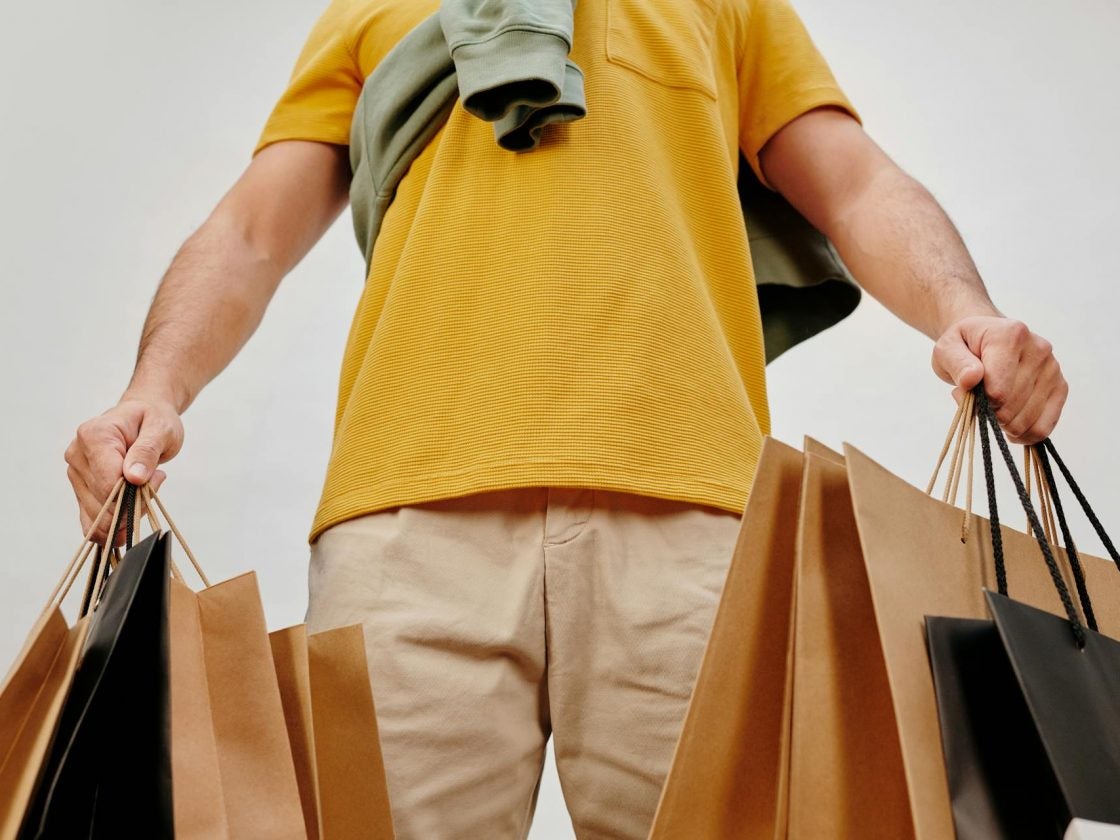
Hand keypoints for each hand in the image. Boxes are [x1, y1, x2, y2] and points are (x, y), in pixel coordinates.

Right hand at [64, 397, 183, 544]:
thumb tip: (134, 478)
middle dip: (135, 503)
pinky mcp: (79, 489)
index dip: (136, 492)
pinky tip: (130, 520)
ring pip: (99, 517)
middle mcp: (77, 454)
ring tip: (144, 487)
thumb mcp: (161, 429)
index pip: (108, 482)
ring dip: (128, 513)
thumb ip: (147, 451)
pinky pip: (90, 522)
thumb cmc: (153, 421)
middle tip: (155, 480)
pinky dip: (112, 529)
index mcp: (93, 435)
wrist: (143, 418)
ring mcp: (75, 473)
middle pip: (104, 503)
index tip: (157, 477)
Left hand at [931, 315, 1067, 445]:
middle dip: (988, 413)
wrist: (985, 337)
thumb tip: (971, 379)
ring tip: (992, 405)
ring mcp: (1053, 369)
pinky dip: (1023, 435)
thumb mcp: (947, 349)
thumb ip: (956, 363)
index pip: (998, 390)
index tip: (968, 392)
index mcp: (1011, 336)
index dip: (979, 402)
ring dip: (1002, 424)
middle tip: (977, 399)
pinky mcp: (1060, 387)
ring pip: (1026, 422)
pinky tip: (1008, 426)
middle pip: (1011, 409)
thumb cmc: (965, 346)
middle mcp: (1039, 350)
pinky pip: (1043, 427)